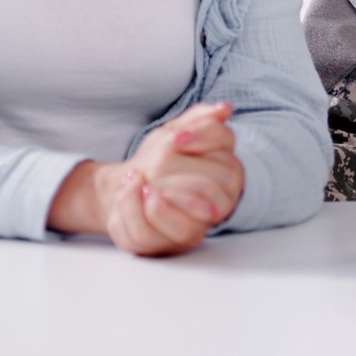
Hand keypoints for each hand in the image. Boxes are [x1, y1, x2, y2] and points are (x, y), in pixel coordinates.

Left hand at [46, 102, 246, 255]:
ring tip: (135, 179)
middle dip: (170, 171)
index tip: (175, 139)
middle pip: (206, 189)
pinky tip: (129, 192)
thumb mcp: (176, 133)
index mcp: (228, 173)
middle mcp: (219, 205)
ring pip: (183, 223)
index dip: (202, 142)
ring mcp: (194, 229)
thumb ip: (200, 120)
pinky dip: (131, 207)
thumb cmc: (159, 162)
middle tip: (151, 163)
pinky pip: (148, 231)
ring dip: (150, 195)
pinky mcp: (164, 245)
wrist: (127, 186)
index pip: (228, 159)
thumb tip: (224, 110)